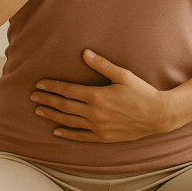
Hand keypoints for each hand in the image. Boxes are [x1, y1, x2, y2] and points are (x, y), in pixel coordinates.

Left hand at [30, 50, 173, 142]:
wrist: (158, 115)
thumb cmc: (142, 92)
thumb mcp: (123, 75)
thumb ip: (102, 65)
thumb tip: (85, 53)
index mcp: (97, 96)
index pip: (68, 91)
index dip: (52, 87)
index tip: (39, 85)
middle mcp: (94, 113)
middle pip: (64, 106)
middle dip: (47, 100)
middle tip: (33, 97)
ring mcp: (98, 127)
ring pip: (69, 121)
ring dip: (52, 115)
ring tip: (39, 111)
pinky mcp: (104, 137)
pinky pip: (81, 136)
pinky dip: (67, 133)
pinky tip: (57, 131)